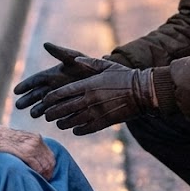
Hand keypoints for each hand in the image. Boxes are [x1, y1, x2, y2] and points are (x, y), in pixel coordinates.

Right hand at [0, 123, 55, 179]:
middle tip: (45, 180)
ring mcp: (31, 147)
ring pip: (44, 165)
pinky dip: (37, 174)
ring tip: (40, 180)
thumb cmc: (5, 140)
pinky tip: (33, 177)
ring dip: (43, 175)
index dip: (51, 167)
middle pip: (49, 161)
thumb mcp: (22, 139)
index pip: (50, 155)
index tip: (47, 174)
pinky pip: (37, 166)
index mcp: (37, 138)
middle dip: (48, 172)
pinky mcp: (25, 153)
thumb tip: (37, 160)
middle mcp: (37, 142)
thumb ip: (31, 147)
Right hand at [14, 43, 114, 117]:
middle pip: (37, 94)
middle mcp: (54, 87)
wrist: (104, 79)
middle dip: (28, 100)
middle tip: (18, 105)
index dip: (25, 85)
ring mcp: (60, 97)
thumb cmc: (88, 66)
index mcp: (52, 74)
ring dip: (38, 109)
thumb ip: (60, 53)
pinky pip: (56, 111)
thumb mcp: (74, 58)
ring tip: (33, 114)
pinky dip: (51, 114)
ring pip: (45, 104)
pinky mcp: (68, 105)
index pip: (35, 80)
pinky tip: (47, 118)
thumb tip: (45, 44)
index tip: (16, 91)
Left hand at [40, 59, 155, 134]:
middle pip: (64, 108)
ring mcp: (97, 112)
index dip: (51, 98)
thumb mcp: (107, 66)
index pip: (63, 93)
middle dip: (53, 113)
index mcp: (88, 84)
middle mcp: (90, 99)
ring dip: (63, 123)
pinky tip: (75, 130)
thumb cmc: (125, 76)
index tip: (46, 101)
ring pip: (73, 121)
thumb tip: (76, 59)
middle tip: (47, 115)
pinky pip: (87, 128)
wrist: (143, 92)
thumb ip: (89, 63)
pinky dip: (79, 130)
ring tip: (59, 124)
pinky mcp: (105, 122)